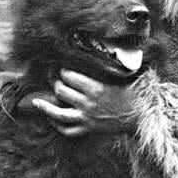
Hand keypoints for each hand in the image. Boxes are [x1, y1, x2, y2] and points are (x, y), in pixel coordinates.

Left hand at [19, 70, 137, 137]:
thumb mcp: (122, 76)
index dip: (62, 70)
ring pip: (59, 113)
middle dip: (54, 82)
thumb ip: (110, 65)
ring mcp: (87, 118)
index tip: (61, 66)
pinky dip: (58, 126)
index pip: (68, 76)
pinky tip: (52, 119)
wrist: (141, 117)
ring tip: (36, 102)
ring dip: (46, 107)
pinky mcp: (89, 129)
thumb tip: (110, 46)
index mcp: (95, 88)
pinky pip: (68, 130)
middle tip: (52, 77)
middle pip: (61, 91)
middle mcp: (88, 103)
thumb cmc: (134, 94)